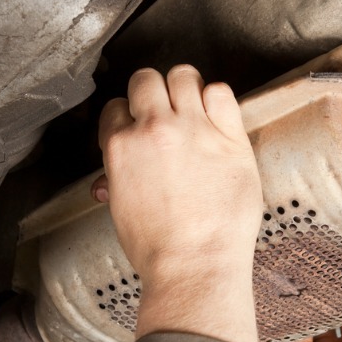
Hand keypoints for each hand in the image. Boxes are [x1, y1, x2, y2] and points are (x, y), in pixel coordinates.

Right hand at [93, 66, 261, 341]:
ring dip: (186, 88)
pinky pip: (221, 91)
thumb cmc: (158, 249)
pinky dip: (217, 99)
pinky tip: (218, 119)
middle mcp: (154, 129)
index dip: (129, 116)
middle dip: (153, 93)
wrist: (195, 266)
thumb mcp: (121, 211)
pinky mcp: (230, 137)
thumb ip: (117, 182)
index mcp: (120, 147)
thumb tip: (110, 180)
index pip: (116, 107)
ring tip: (193, 110)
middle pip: (146, 79)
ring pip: (184, 75)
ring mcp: (194, 129)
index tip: (140, 129)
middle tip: (167, 113)